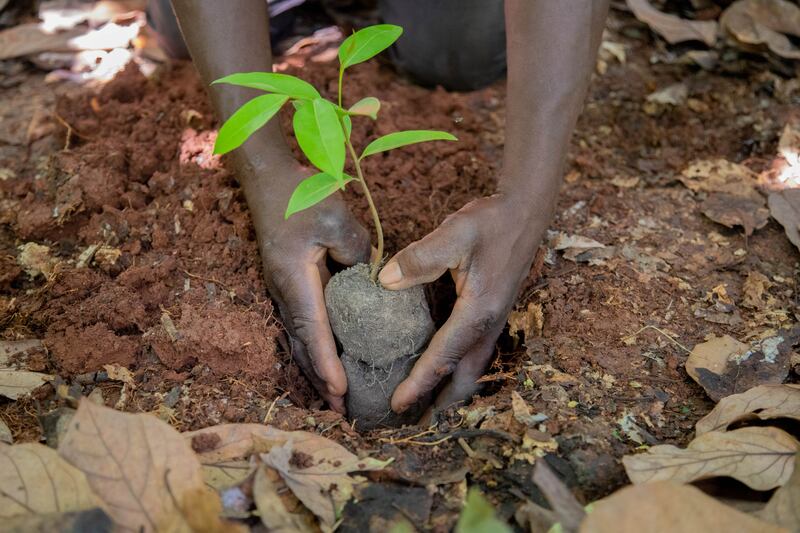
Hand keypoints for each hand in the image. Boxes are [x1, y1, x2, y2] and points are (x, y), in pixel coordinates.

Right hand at [246, 162, 370, 412]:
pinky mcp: (290, 284)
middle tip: (340, 410)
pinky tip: (329, 359)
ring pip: (299, 338)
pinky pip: (302, 324)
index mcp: (294, 280)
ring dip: (315, 369)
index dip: (326, 363)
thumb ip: (356, 253)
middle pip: (302, 345)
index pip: (313, 330)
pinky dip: (314, 348)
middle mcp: (285, 292)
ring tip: (334, 396)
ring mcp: (284, 290)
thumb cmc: (301, 195)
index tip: (340, 389)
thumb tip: (370, 282)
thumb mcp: (336, 219)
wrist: (269, 181)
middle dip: (320, 379)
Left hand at [378, 193, 543, 414]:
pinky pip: (474, 354)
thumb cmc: (491, 222)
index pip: (444, 356)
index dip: (419, 382)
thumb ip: (421, 257)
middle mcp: (489, 324)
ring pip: (472, 369)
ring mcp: (494, 321)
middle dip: (440, 403)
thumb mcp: (455, 232)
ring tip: (426, 409)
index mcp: (478, 311)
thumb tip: (384, 282)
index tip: (396, 404)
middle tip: (413, 423)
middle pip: (466, 378)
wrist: (525, 212)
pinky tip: (442, 369)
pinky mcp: (492, 314)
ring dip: (451, 391)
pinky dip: (457, 371)